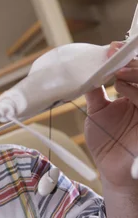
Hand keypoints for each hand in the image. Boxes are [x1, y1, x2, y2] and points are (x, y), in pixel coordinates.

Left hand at [84, 42, 137, 188]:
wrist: (113, 170)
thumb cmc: (107, 143)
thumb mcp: (97, 112)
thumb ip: (95, 91)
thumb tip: (85, 71)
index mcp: (135, 92)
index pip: (135, 69)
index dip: (127, 56)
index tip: (112, 47)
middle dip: (131, 60)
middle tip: (114, 54)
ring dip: (134, 71)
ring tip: (115, 71)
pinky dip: (135, 90)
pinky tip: (120, 87)